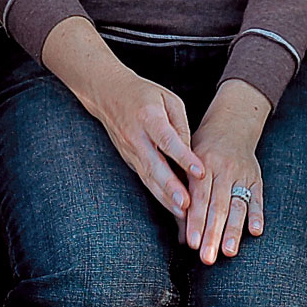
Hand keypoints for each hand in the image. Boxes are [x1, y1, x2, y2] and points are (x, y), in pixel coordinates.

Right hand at [85, 57, 204, 220]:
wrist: (107, 94)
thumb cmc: (144, 95)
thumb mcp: (168, 99)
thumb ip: (181, 125)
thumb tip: (191, 154)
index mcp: (148, 116)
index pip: (167, 140)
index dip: (183, 157)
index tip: (199, 172)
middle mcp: (136, 137)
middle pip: (154, 165)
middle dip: (170, 187)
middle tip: (186, 205)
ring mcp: (130, 151)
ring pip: (148, 178)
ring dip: (164, 197)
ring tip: (182, 213)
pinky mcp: (129, 160)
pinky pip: (145, 179)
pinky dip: (158, 194)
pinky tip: (172, 207)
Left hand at [184, 80, 270, 263]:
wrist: (230, 126)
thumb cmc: (201, 153)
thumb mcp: (188, 167)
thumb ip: (184, 200)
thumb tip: (181, 239)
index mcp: (203, 165)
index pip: (199, 197)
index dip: (195, 221)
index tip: (192, 243)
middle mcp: (223, 169)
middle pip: (218, 206)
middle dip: (213, 233)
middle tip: (207, 258)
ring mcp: (242, 174)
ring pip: (238, 204)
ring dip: (234, 230)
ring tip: (229, 252)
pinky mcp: (256, 178)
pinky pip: (257, 197)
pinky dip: (257, 214)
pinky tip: (255, 231)